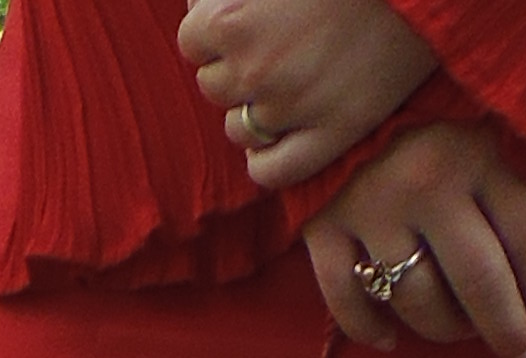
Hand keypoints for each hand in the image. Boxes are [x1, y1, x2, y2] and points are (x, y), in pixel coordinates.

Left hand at [178, 0, 432, 192]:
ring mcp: (292, 107)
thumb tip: (195, 3)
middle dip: (237, 67)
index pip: (192, 41)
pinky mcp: (332, 133)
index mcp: (231, 18)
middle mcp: (254, 68)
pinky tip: (278, 140)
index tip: (248, 17)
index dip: (218, 29)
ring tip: (290, 80)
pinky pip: (270, 172)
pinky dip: (266, 160)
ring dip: (254, 111)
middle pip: (214, 85)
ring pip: (239, 129)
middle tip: (278, 44)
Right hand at [309, 116, 525, 357]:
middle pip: (480, 281)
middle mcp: (428, 184)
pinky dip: (372, 331)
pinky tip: (392, 340)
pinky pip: (350, 305)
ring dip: (444, 330)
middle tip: (520, 353)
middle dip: (507, 328)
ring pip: (418, 301)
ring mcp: (372, 210)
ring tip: (458, 331)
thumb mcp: (485, 146)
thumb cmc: (431, 138)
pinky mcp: (325, 233)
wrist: (341, 109)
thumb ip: (513, 196)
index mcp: (480, 156)